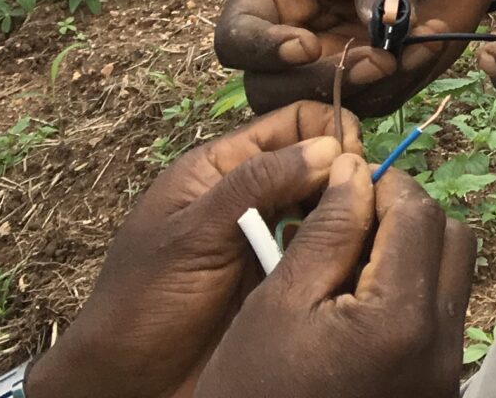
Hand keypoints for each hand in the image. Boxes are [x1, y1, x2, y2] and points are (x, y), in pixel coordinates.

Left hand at [28, 103, 352, 397]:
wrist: (129, 381)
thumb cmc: (145, 299)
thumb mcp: (194, 233)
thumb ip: (257, 184)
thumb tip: (330, 148)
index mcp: (221, 169)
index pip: (290, 124)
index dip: (328, 130)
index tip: (354, 159)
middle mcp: (251, 197)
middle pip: (317, 164)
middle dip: (347, 175)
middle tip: (366, 201)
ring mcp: (269, 239)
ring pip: (327, 208)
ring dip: (348, 215)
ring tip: (365, 233)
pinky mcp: (282, 278)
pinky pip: (323, 252)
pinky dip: (342, 251)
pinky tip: (354, 261)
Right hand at [192, 150, 476, 397]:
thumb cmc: (252, 391)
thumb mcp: (277, 304)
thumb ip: (327, 231)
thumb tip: (356, 170)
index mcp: (400, 319)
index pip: (419, 214)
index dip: (385, 186)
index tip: (348, 184)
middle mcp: (440, 346)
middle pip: (451, 241)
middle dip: (407, 217)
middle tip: (350, 222)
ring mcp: (443, 372)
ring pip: (451, 279)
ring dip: (412, 255)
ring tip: (348, 264)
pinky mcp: (435, 388)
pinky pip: (441, 321)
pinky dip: (411, 297)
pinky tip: (360, 305)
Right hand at [215, 0, 495, 117]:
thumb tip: (379, 26)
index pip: (237, 37)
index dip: (261, 50)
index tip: (307, 46)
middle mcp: (292, 34)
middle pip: (269, 90)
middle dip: (318, 84)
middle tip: (376, 61)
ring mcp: (331, 62)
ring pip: (322, 105)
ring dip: (372, 85)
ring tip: (418, 41)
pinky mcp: (372, 81)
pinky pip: (374, 103)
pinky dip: (403, 82)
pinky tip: (430, 43)